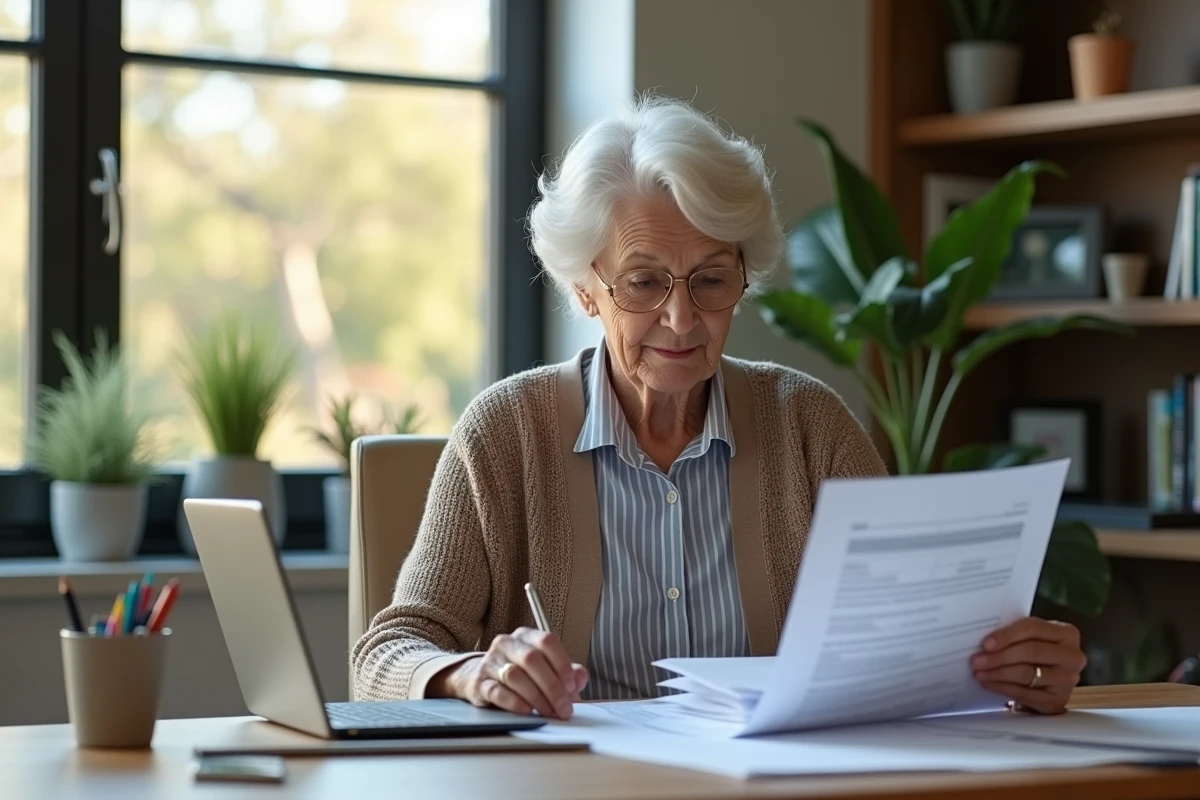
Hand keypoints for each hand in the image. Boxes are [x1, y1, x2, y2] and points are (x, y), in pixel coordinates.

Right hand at [438, 628, 587, 719]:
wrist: (480, 679)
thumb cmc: (520, 674)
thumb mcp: (545, 669)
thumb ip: (566, 672)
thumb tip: (580, 677)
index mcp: (526, 636)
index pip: (547, 641)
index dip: (562, 664)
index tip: (572, 687)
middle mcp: (507, 643)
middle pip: (532, 659)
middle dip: (552, 687)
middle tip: (563, 708)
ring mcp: (490, 661)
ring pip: (515, 675)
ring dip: (536, 697)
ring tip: (548, 713)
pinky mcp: (479, 682)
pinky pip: (496, 691)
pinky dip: (514, 702)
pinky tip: (527, 711)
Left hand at [971, 617, 1085, 714]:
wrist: (1048, 683)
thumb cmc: (1036, 654)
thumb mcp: (1031, 638)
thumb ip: (1015, 635)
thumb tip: (984, 641)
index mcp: (1067, 633)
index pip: (1033, 628)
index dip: (1007, 635)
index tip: (986, 643)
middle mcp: (1072, 656)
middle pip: (1030, 651)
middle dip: (999, 656)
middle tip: (976, 660)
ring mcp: (1068, 680)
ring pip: (1026, 673)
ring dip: (997, 673)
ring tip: (979, 672)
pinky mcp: (1058, 700)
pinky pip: (1025, 693)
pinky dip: (1002, 687)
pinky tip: (988, 683)